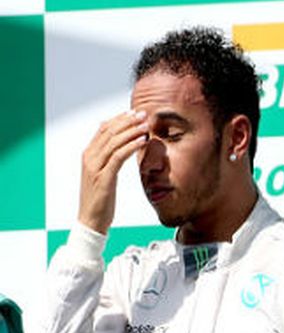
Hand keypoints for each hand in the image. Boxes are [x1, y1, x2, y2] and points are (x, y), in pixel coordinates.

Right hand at [78, 110, 147, 233]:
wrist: (91, 220)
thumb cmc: (101, 197)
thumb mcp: (103, 173)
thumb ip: (109, 157)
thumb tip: (119, 142)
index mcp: (88, 155)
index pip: (103, 129)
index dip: (119, 118)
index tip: (134, 112)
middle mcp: (89, 158)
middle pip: (108, 132)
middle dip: (127, 121)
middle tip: (144, 114)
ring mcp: (94, 168)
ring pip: (113, 142)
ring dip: (131, 131)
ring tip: (146, 125)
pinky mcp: (103, 178)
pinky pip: (118, 157)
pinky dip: (131, 146)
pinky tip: (142, 141)